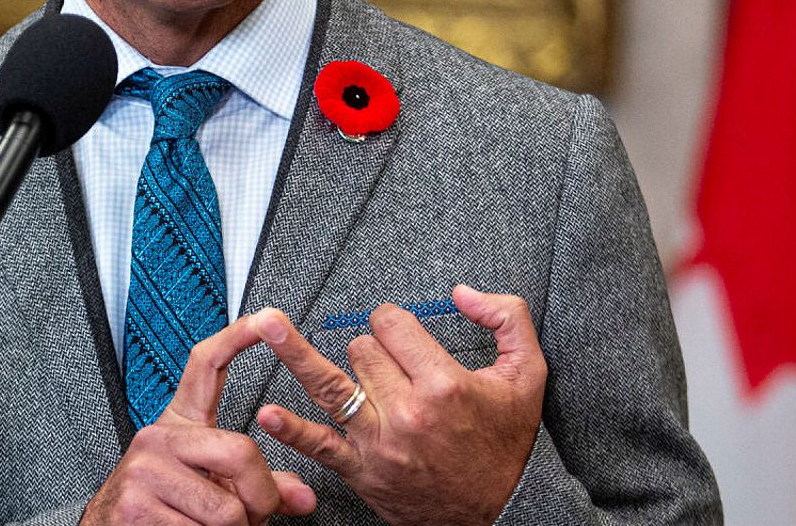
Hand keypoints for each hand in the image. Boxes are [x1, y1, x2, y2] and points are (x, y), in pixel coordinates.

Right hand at [82, 318, 317, 524]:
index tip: (264, 318)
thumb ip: (260, 486)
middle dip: (260, 498)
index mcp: (180, 425)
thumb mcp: (212, 488)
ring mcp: (144, 470)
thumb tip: (304, 498)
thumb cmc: (164, 511)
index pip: (206, 366)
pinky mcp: (136, 506)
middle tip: (253, 517)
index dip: (237, 338)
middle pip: (241, 452)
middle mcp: (158, 438)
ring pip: (227, 509)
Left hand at [251, 285, 545, 525]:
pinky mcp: (362, 470)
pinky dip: (291, 430)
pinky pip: (320, 445)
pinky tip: (267, 414)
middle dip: (372, 348)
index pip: (393, 325)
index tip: (401, 334)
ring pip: (332, 383)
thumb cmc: (508, 442)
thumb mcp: (528, 374)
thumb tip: (462, 291)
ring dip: (295, 352)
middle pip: (362, 350)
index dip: (394, 322)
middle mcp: (408, 412)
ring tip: (266, 324)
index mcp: (445, 384)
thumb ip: (508, 317)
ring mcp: (380, 443)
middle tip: (393, 368)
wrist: (503, 511)